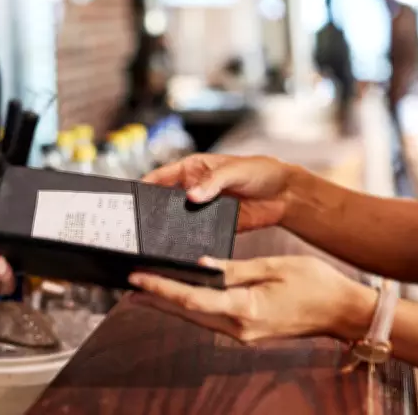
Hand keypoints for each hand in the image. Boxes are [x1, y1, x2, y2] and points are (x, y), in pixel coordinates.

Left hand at [129, 256, 373, 343]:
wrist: (342, 312)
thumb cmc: (315, 284)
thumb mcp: (274, 266)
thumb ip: (234, 268)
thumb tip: (202, 265)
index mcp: (246, 309)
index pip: (192, 300)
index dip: (162, 288)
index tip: (138, 279)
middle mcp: (240, 328)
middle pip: (188, 314)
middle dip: (158, 299)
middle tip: (130, 286)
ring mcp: (244, 334)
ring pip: (199, 319)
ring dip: (172, 305)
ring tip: (147, 290)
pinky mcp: (249, 332)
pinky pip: (213, 319)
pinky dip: (193, 308)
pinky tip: (182, 297)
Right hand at [143, 154, 292, 231]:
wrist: (285, 194)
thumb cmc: (260, 171)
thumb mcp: (235, 170)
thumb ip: (213, 182)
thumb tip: (191, 196)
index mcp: (193, 169)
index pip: (161, 176)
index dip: (145, 185)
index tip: (132, 197)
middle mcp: (194, 189)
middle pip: (166, 200)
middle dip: (154, 210)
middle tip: (142, 222)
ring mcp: (203, 209)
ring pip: (179, 219)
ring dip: (171, 227)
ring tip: (158, 238)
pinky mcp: (215, 226)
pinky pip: (197, 234)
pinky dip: (190, 240)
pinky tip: (183, 247)